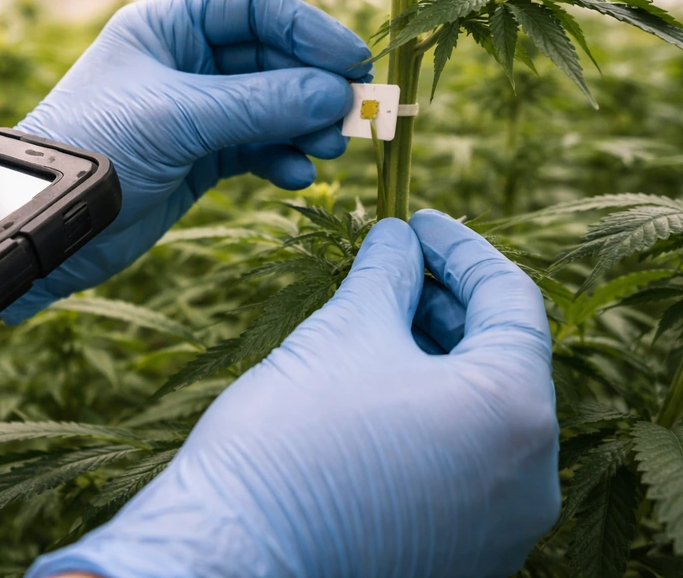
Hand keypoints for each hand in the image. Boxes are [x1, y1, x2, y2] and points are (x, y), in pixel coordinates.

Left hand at [2, 0, 371, 322]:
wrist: (51, 222)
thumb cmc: (96, 148)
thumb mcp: (178, 117)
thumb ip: (259, 104)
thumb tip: (337, 93)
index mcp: (168, 26)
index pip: (254, 8)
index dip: (308, 29)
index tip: (352, 60)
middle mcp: (185, 62)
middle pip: (271, 59)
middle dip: (312, 86)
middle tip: (354, 113)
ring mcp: (196, 111)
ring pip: (271, 107)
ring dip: (304, 125)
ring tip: (329, 149)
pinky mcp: (200, 158)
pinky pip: (257, 148)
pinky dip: (281, 159)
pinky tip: (297, 175)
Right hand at [26, 211, 560, 577]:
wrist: (234, 555)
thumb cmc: (291, 436)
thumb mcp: (345, 331)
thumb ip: (387, 272)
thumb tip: (399, 239)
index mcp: (516, 413)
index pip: (510, 299)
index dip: (462, 247)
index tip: (418, 219)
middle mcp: (530, 479)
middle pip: (502, 359)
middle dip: (447, 301)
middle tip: (395, 264)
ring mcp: (500, 527)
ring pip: (482, 414)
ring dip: (437, 356)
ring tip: (377, 320)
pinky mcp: (461, 554)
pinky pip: (464, 463)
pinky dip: (432, 413)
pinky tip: (377, 387)